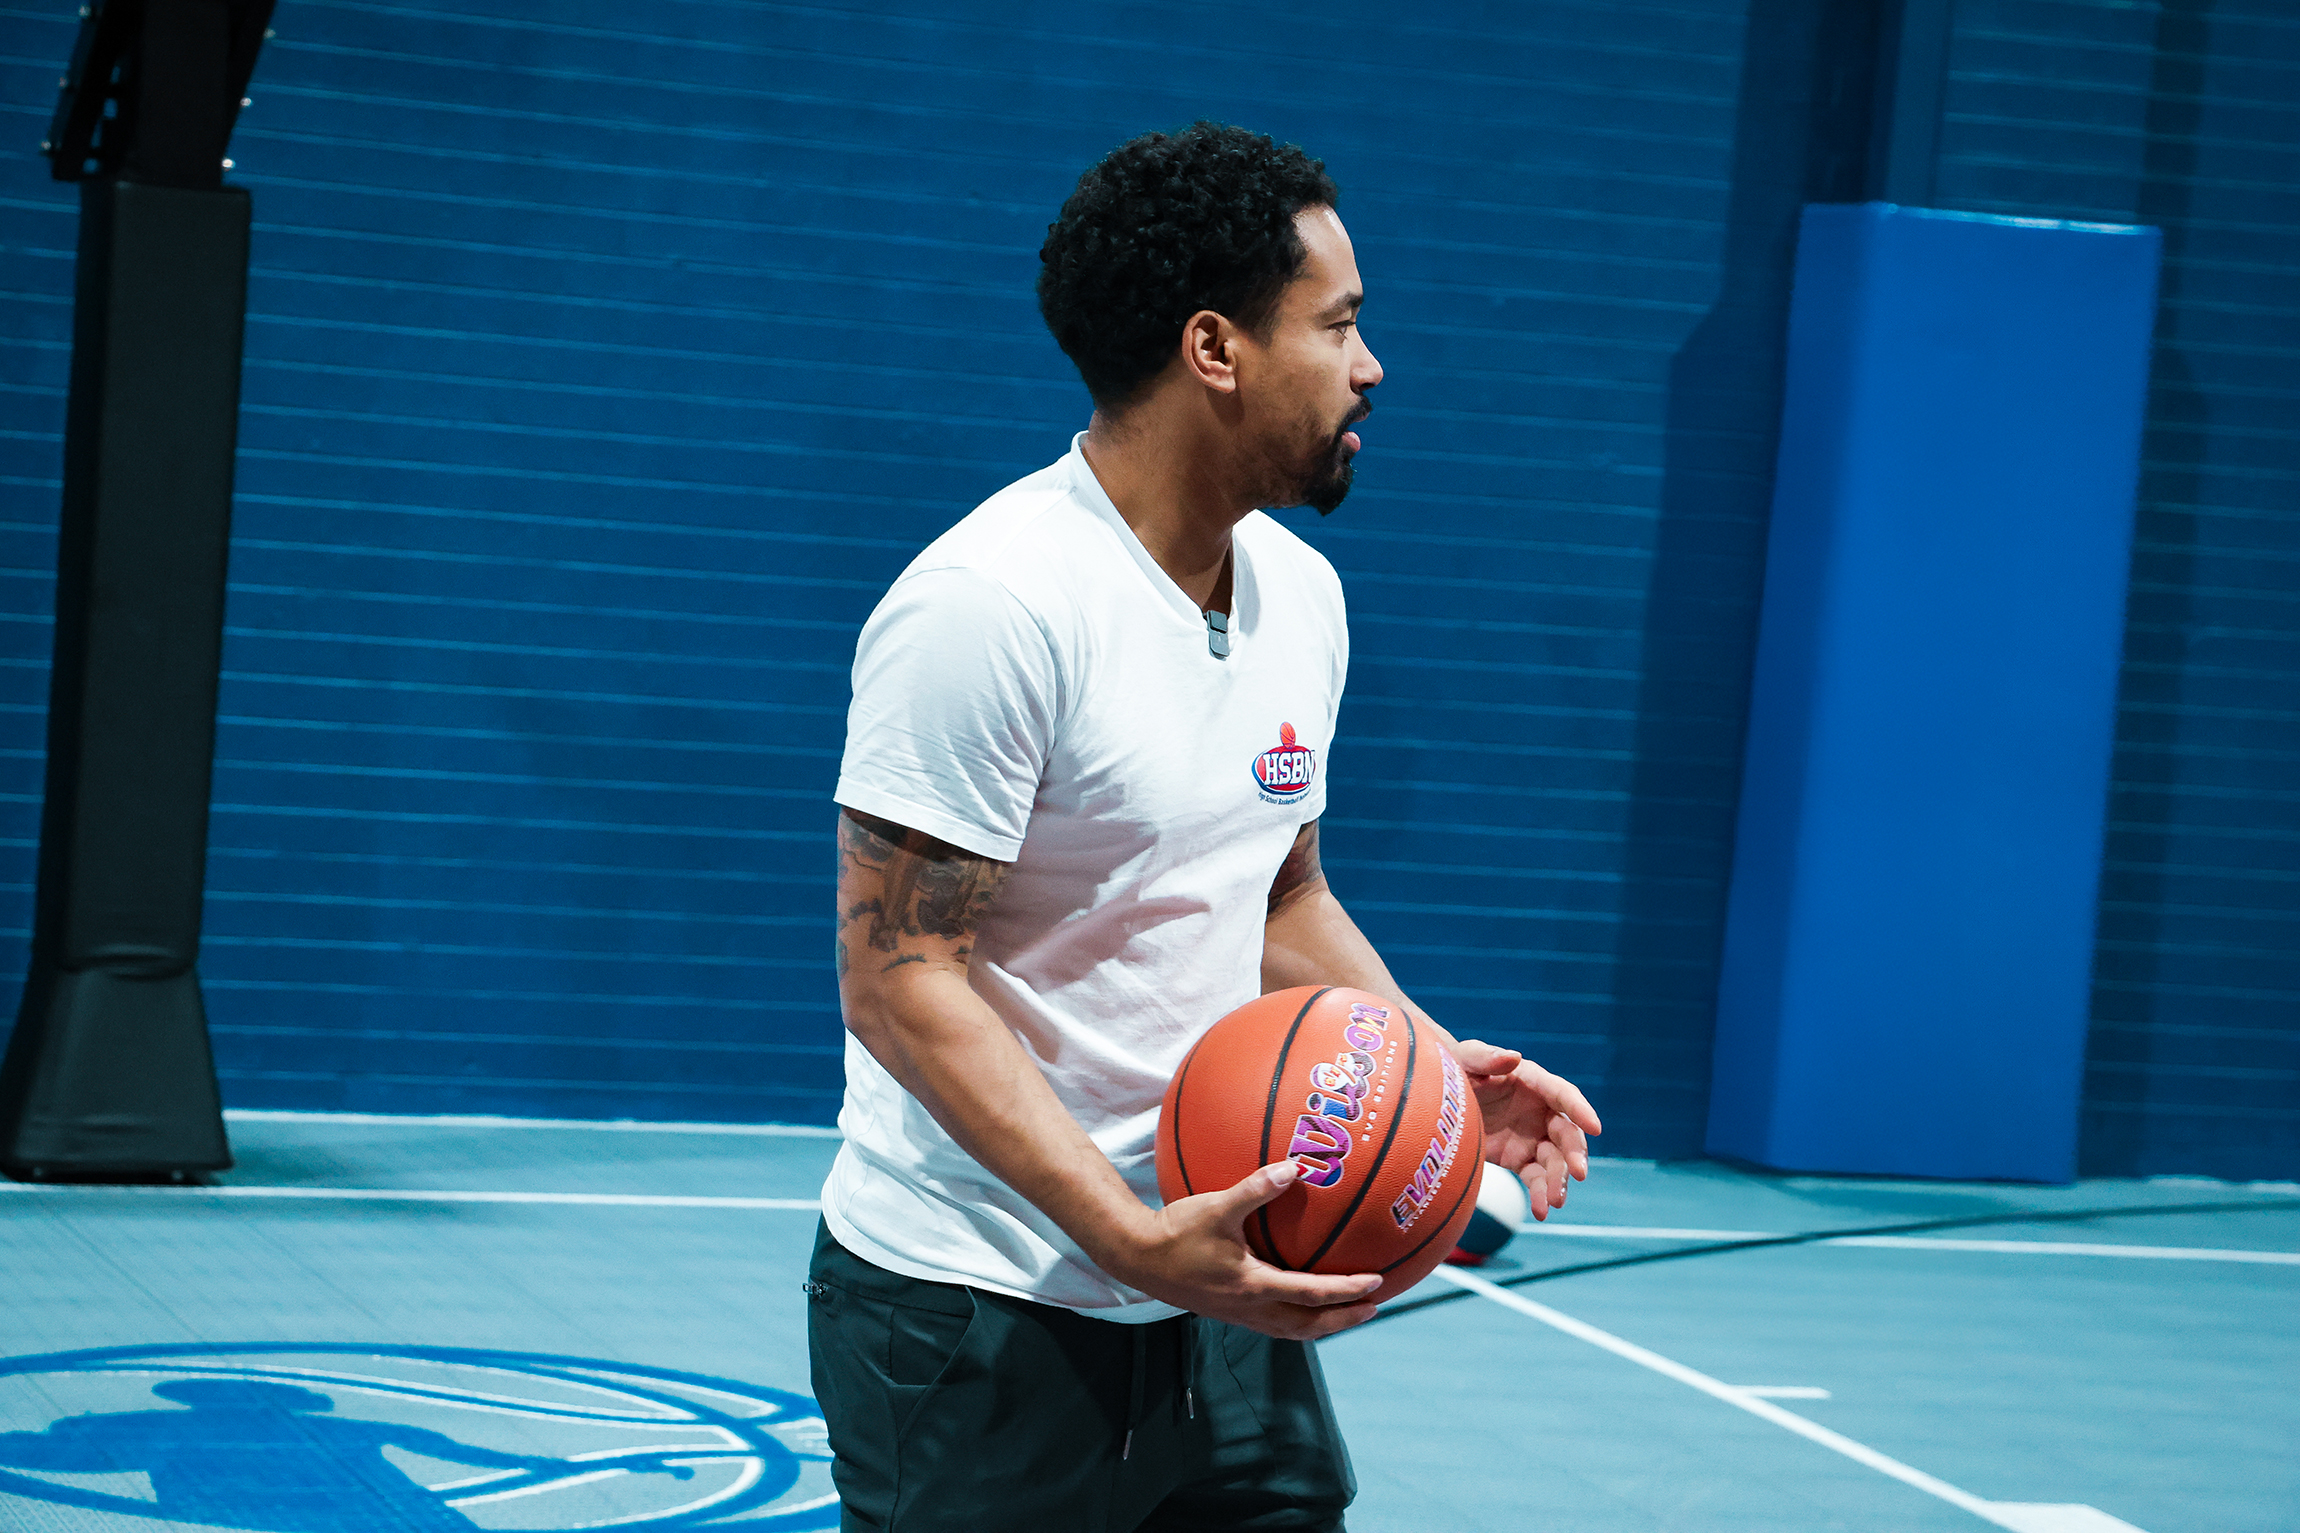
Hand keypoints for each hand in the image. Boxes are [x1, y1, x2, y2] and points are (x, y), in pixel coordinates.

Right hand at [1108, 1162, 1382, 1339]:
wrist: (1138, 1258)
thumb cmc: (1177, 1232)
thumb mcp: (1217, 1206)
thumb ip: (1256, 1188)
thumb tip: (1294, 1167)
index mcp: (1253, 1286)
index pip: (1313, 1294)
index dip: (1348, 1291)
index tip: (1377, 1282)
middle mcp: (1250, 1307)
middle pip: (1309, 1325)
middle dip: (1345, 1319)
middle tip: (1375, 1308)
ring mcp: (1239, 1314)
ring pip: (1292, 1330)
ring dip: (1324, 1324)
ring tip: (1348, 1312)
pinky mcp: (1229, 1312)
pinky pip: (1275, 1323)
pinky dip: (1298, 1319)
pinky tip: (1302, 1302)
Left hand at [1450, 1039, 1601, 1219]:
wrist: (1438, 1101)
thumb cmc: (1454, 1071)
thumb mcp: (1464, 1060)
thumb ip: (1485, 1057)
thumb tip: (1513, 1057)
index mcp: (1532, 1082)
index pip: (1562, 1094)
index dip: (1579, 1109)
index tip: (1595, 1127)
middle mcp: (1539, 1110)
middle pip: (1566, 1133)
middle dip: (1574, 1153)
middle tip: (1578, 1173)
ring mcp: (1532, 1137)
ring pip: (1555, 1161)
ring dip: (1559, 1181)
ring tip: (1555, 1202)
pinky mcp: (1520, 1159)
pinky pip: (1536, 1179)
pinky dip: (1541, 1196)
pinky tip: (1542, 1213)